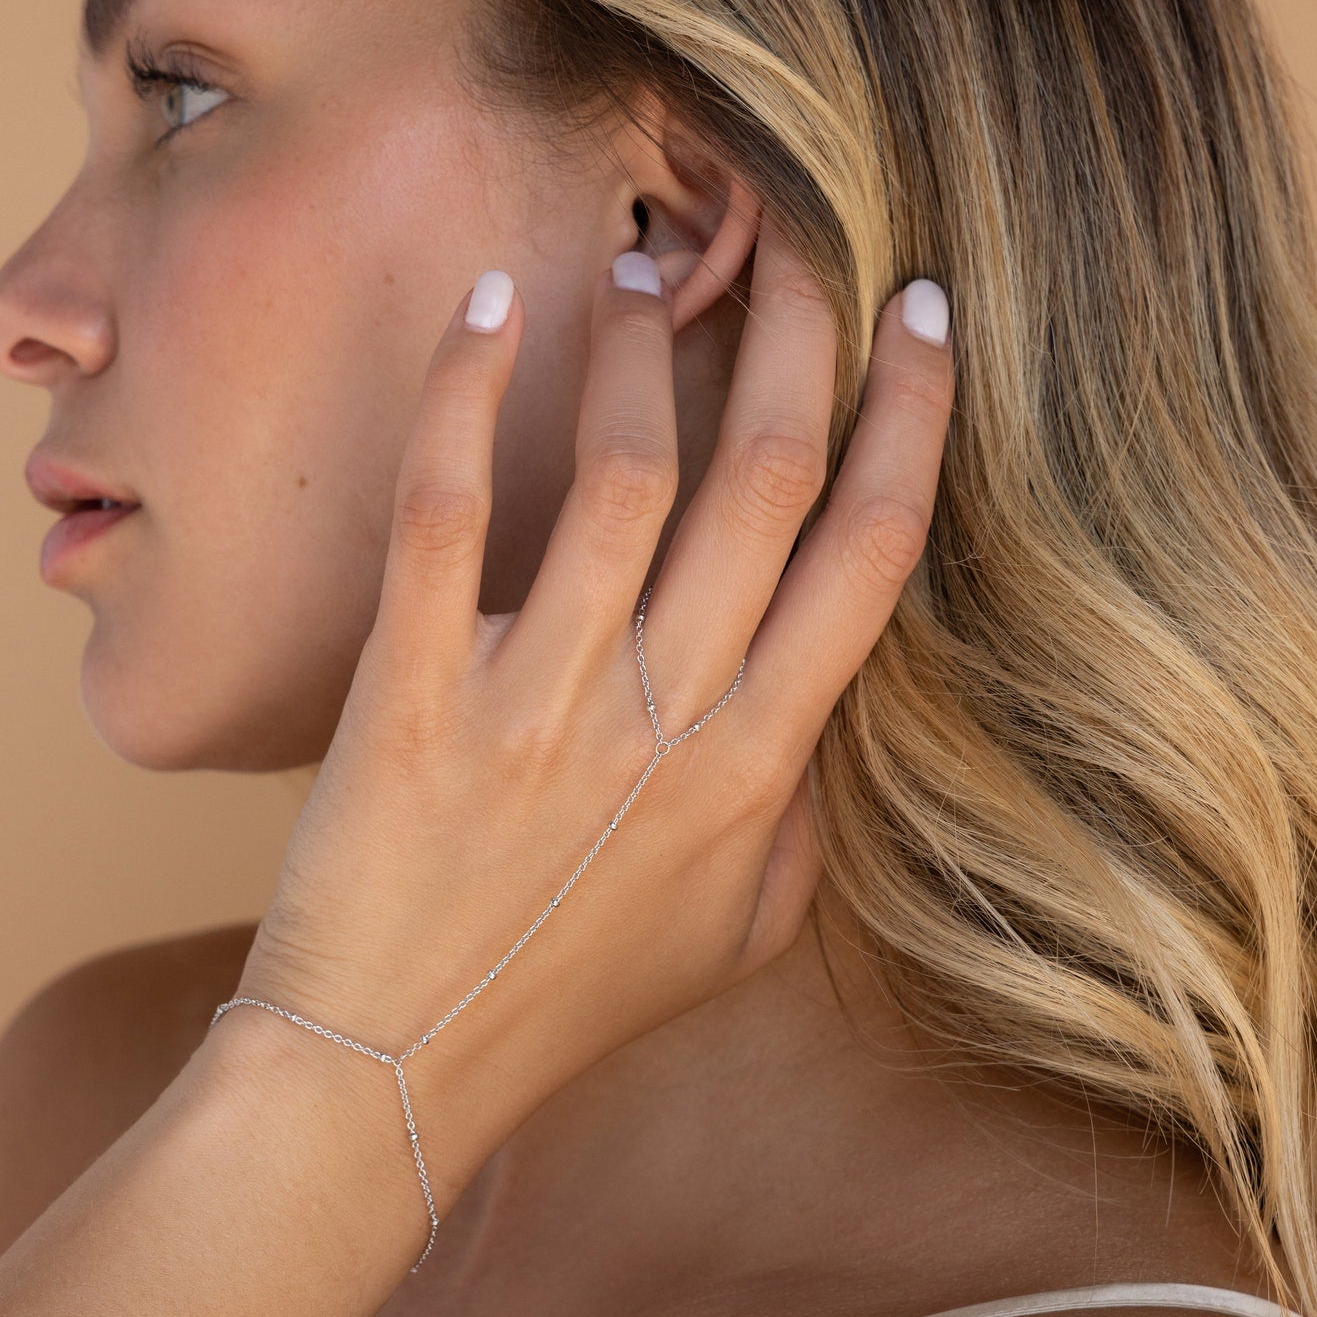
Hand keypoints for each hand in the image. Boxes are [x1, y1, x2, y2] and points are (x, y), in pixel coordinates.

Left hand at [233, 217, 954, 1135]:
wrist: (392, 1073)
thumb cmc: (564, 1008)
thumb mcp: (733, 942)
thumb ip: (798, 823)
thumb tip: (816, 709)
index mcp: (756, 774)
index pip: (871, 559)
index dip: (912, 422)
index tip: (923, 325)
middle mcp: (667, 724)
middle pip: (767, 483)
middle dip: (804, 337)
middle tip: (804, 242)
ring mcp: (540, 705)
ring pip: (625, 474)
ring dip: (648, 351)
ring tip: (650, 274)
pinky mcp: (415, 694)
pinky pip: (448, 511)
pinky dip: (465, 393)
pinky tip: (490, 307)